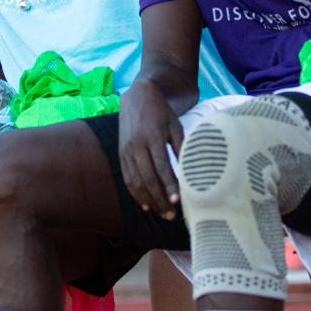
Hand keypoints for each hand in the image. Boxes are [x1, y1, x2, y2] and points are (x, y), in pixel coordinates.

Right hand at [118, 81, 184, 219]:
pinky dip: (136, 193)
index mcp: (152, 137)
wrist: (137, 96)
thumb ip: (180, 147)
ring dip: (149, 200)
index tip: (178, 200)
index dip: (169, 185)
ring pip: (136, 181)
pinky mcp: (121, 154)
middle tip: (172, 214)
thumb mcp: (175, 125)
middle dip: (160, 199)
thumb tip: (188, 171)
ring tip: (162, 213)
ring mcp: (126, 150)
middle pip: (148, 178)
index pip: (161, 166)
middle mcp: (136, 145)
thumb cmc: (161, 112)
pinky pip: (128, 178)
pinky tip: (146, 204)